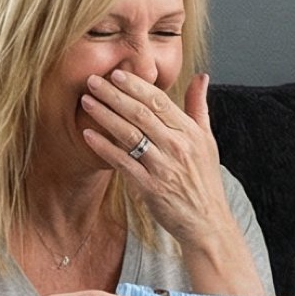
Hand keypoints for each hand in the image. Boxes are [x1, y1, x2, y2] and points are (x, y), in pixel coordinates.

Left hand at [82, 68, 239, 255]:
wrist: (208, 222)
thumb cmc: (204, 180)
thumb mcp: (208, 141)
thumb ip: (199, 107)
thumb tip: (201, 77)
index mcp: (190, 132)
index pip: (160, 101)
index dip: (136, 85)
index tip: (116, 73)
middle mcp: (177, 147)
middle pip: (141, 113)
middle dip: (114, 94)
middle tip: (92, 81)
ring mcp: (163, 167)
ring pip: (129, 134)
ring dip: (105, 115)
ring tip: (86, 101)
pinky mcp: (150, 187)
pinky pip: (122, 162)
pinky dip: (104, 147)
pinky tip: (88, 135)